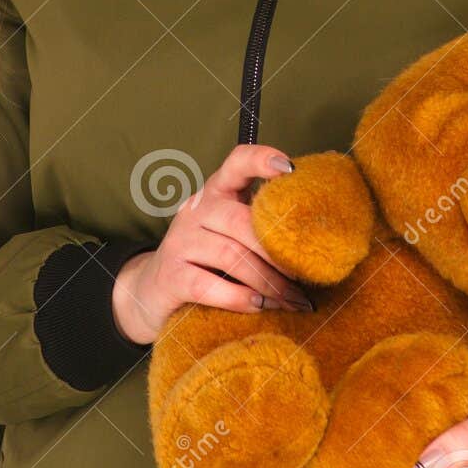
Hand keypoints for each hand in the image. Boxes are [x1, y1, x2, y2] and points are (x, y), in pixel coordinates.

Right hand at [111, 144, 315, 345]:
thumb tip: (316, 235)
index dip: (261, 160)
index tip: (290, 168)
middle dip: (280, 251)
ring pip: (232, 256)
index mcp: (216, 192)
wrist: (151, 290)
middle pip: (243, 221)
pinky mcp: (171, 276)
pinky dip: (241, 298)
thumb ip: (261, 226)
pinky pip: (211, 286)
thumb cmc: (206, 259)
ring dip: (270, 281)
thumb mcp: (230, 233)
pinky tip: (261, 307)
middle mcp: (195, 210)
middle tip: (308, 275)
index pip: (236, 163)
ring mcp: (180, 242)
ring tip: (294, 300)